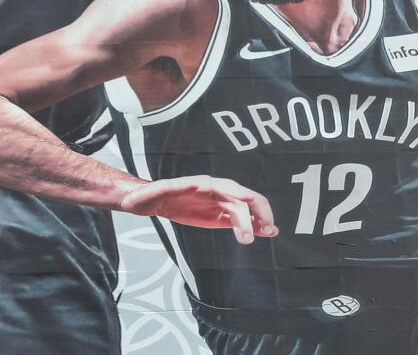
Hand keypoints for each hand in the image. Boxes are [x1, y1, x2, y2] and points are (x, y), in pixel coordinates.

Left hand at [119, 176, 278, 245]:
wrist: (146, 200)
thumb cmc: (147, 196)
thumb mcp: (152, 193)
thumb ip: (167, 189)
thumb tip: (189, 186)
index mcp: (203, 184)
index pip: (229, 189)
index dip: (241, 200)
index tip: (250, 211)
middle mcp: (215, 191)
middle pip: (242, 199)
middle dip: (254, 214)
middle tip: (260, 234)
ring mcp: (218, 203)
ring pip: (245, 209)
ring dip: (259, 220)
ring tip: (270, 232)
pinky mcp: (217, 215)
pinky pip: (239, 219)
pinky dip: (253, 225)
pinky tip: (266, 232)